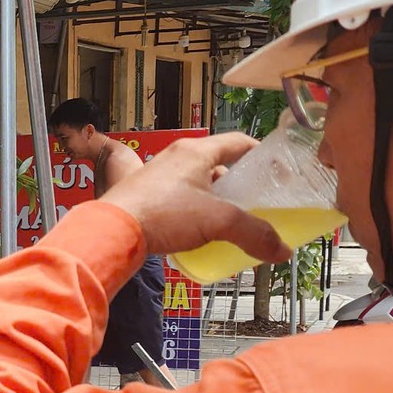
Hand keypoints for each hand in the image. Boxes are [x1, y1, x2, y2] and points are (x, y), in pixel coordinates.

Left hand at [99, 134, 289, 261]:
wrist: (111, 232)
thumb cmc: (162, 214)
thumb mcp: (218, 221)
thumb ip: (253, 233)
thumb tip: (281, 250)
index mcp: (195, 152)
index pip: (238, 142)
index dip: (261, 154)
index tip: (276, 171)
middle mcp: (175, 158)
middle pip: (218, 165)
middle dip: (239, 185)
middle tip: (256, 204)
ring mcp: (157, 177)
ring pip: (197, 184)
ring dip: (216, 201)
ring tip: (231, 222)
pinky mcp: (144, 197)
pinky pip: (179, 200)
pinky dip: (195, 212)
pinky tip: (200, 233)